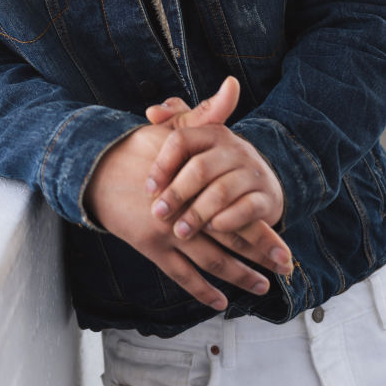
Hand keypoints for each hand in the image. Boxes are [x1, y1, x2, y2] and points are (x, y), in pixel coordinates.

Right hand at [84, 82, 289, 311]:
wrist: (97, 169)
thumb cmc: (138, 146)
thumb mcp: (175, 129)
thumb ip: (208, 113)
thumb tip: (233, 85)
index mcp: (195, 182)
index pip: (239, 210)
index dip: (265, 231)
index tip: (288, 250)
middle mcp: (185, 211)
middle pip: (231, 239)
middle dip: (261, 255)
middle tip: (286, 270)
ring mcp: (168, 232)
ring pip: (210, 261)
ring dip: (238, 275)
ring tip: (263, 286)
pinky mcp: (151, 246)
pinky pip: (181, 274)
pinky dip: (202, 289)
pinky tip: (220, 300)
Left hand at [146, 78, 286, 266]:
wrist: (261, 185)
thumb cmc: (216, 165)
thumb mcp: (197, 143)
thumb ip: (173, 124)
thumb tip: (151, 112)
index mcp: (212, 132)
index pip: (181, 140)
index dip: (162, 165)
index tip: (149, 190)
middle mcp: (234, 148)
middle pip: (200, 168)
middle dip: (176, 194)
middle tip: (159, 214)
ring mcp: (253, 172)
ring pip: (221, 192)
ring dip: (197, 213)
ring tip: (180, 230)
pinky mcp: (267, 197)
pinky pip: (246, 209)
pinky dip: (227, 221)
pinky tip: (211, 229)